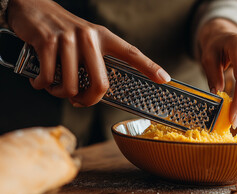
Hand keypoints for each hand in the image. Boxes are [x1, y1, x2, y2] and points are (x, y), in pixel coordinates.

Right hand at [7, 0, 170, 106]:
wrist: (31, 8)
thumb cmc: (62, 32)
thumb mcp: (86, 40)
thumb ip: (95, 61)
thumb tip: (96, 92)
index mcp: (104, 37)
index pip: (132, 53)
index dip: (150, 67)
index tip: (164, 79)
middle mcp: (90, 37)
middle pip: (100, 84)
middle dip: (88, 101)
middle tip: (79, 102)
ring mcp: (69, 39)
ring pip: (71, 86)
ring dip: (60, 94)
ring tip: (55, 87)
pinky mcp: (47, 42)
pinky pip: (48, 78)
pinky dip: (41, 85)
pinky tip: (40, 81)